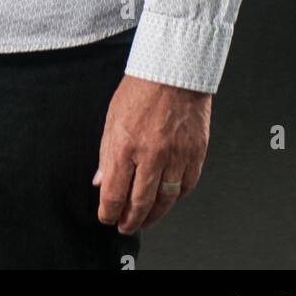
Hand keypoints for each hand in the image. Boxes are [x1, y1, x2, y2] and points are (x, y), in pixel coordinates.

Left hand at [94, 73, 211, 231]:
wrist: (174, 69)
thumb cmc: (141, 89)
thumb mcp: (112, 117)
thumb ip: (106, 153)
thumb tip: (100, 181)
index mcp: (125, 145)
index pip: (114, 193)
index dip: (108, 212)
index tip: (106, 217)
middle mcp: (151, 155)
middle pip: (139, 203)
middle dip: (129, 220)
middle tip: (125, 226)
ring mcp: (176, 156)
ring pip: (165, 200)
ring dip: (153, 215)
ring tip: (145, 220)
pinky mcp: (195, 154)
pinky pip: (186, 186)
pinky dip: (175, 198)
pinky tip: (167, 199)